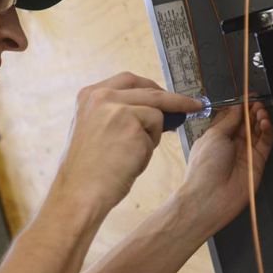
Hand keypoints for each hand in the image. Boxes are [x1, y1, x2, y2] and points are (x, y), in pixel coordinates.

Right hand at [53, 72, 202, 217]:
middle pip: (148, 89)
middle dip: (174, 99)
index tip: (166, 94)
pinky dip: (150, 147)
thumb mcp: (97, 130)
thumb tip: (159, 112)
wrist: (80, 192)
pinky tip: (131, 159)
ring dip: (152, 134)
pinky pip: (156, 129)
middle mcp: (101, 95)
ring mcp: (116, 107)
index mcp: (89, 95)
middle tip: (192, 105)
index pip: (128, 81)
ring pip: (155, 111)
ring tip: (131, 155)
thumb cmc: (90, 170)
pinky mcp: (131, 121)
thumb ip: (120, 114)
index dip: (151, 88)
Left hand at [176, 102, 272, 238]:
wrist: (211, 196)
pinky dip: (268, 131)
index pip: (231, 117)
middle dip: (252, 111)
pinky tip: (266, 123)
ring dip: (260, 119)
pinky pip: (266, 143)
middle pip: (246, 123)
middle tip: (257, 103)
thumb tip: (237, 107)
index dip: (240, 107)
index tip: (247, 97)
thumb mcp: (214, 136)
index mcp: (216, 136)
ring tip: (261, 112)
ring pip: (257, 131)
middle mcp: (231, 144)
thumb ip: (229, 121)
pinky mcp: (257, 162)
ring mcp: (245, 153)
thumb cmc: (204, 167)